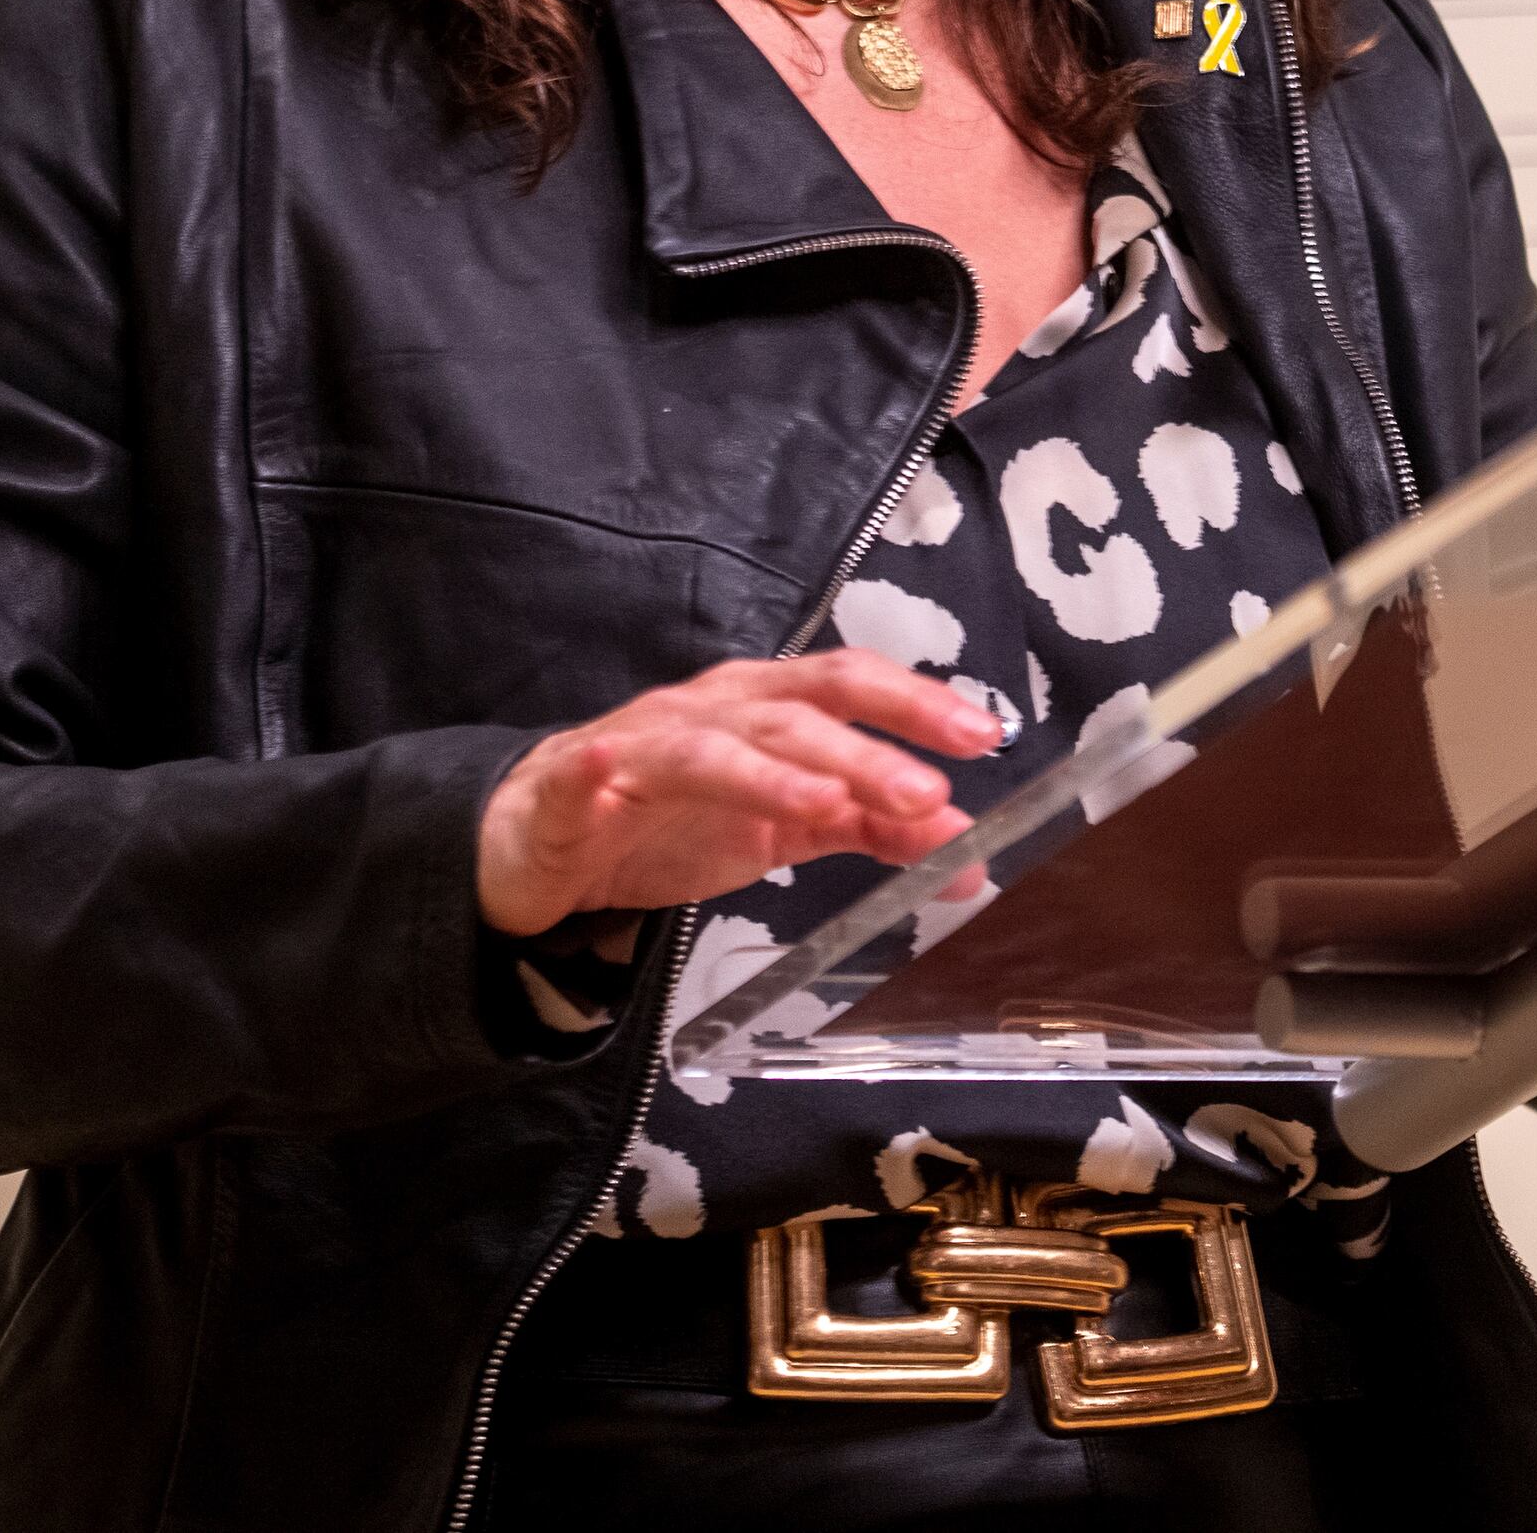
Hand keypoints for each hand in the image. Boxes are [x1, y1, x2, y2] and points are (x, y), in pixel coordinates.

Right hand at [474, 651, 1000, 936]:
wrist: (553, 840)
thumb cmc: (674, 818)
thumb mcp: (789, 827)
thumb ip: (876, 829)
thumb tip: (969, 850)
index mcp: (766, 708)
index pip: (850, 686)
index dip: (915, 703)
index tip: (983, 734)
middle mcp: (712, 709)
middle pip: (795, 710)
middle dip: (865, 743)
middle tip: (929, 791)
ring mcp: (644, 742)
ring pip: (712, 746)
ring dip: (771, 770)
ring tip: (828, 802)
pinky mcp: (577, 785)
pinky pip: (590, 771)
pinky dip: (600, 770)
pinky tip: (610, 771)